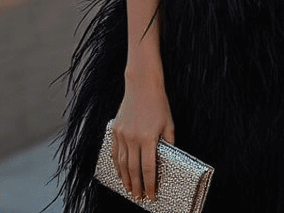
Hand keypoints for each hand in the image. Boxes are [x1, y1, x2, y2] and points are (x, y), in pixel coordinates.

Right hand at [112, 72, 174, 201]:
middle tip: (138, 197)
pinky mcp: (115, 130)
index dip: (149, 184)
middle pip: (133, 169)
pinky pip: (114, 152)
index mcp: (148, 138)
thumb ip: (168, 143)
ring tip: (128, 189)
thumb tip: (169, 159)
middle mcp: (133, 138)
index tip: (151, 195)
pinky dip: (116, 165)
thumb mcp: (168, 124)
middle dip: (136, 186)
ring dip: (124, 179)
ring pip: (121, 163)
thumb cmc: (158, 104)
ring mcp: (122, 134)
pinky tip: (119, 173)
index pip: (148, 168)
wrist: (141, 86)